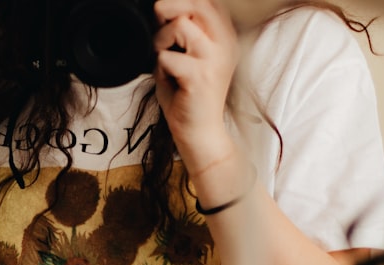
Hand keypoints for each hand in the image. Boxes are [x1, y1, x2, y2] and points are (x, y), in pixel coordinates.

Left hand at [152, 0, 239, 172]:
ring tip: (163, 57)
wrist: (199, 133)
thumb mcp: (185, 57)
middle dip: (171, 6)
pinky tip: (168, 79)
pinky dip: (160, 67)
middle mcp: (225, 44)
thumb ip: (178, 33)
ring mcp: (215, 59)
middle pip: (200, 4)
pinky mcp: (200, 76)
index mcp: (224, 38)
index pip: (209, 2)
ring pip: (182, 25)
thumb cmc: (188, 98)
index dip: (184, 1)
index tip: (166, 13)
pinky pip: (168, 57)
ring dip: (162, 39)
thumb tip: (162, 9)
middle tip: (158, 18)